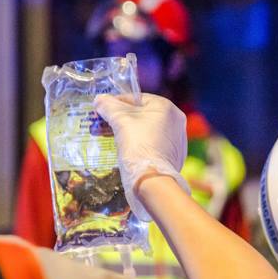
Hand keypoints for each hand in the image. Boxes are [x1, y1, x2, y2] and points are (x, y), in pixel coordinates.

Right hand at [94, 93, 190, 220]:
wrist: (152, 179)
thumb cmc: (138, 145)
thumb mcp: (120, 121)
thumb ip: (108, 106)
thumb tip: (99, 100)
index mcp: (167, 108)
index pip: (137, 99)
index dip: (116, 103)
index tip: (102, 110)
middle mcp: (177, 121)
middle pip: (143, 115)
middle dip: (121, 119)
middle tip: (103, 124)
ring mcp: (178, 140)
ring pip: (147, 130)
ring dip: (129, 132)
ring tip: (111, 137)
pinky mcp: (174, 156)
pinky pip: (154, 144)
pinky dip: (140, 144)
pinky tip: (127, 150)